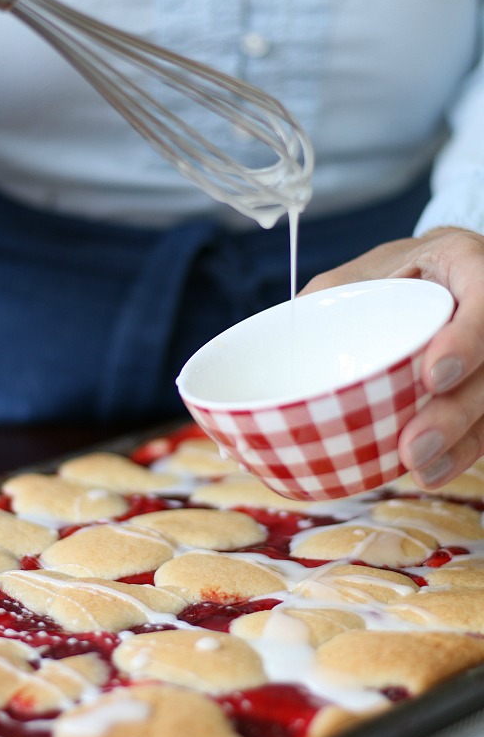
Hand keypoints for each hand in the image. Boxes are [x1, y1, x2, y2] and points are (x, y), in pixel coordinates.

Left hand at [300, 227, 483, 489]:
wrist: (431, 275)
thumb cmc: (391, 274)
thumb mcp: (356, 275)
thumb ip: (323, 301)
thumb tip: (273, 339)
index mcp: (464, 264)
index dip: (466, 339)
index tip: (432, 376)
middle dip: (455, 412)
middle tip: (412, 445)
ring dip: (459, 443)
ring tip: (416, 469)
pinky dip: (460, 452)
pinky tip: (430, 472)